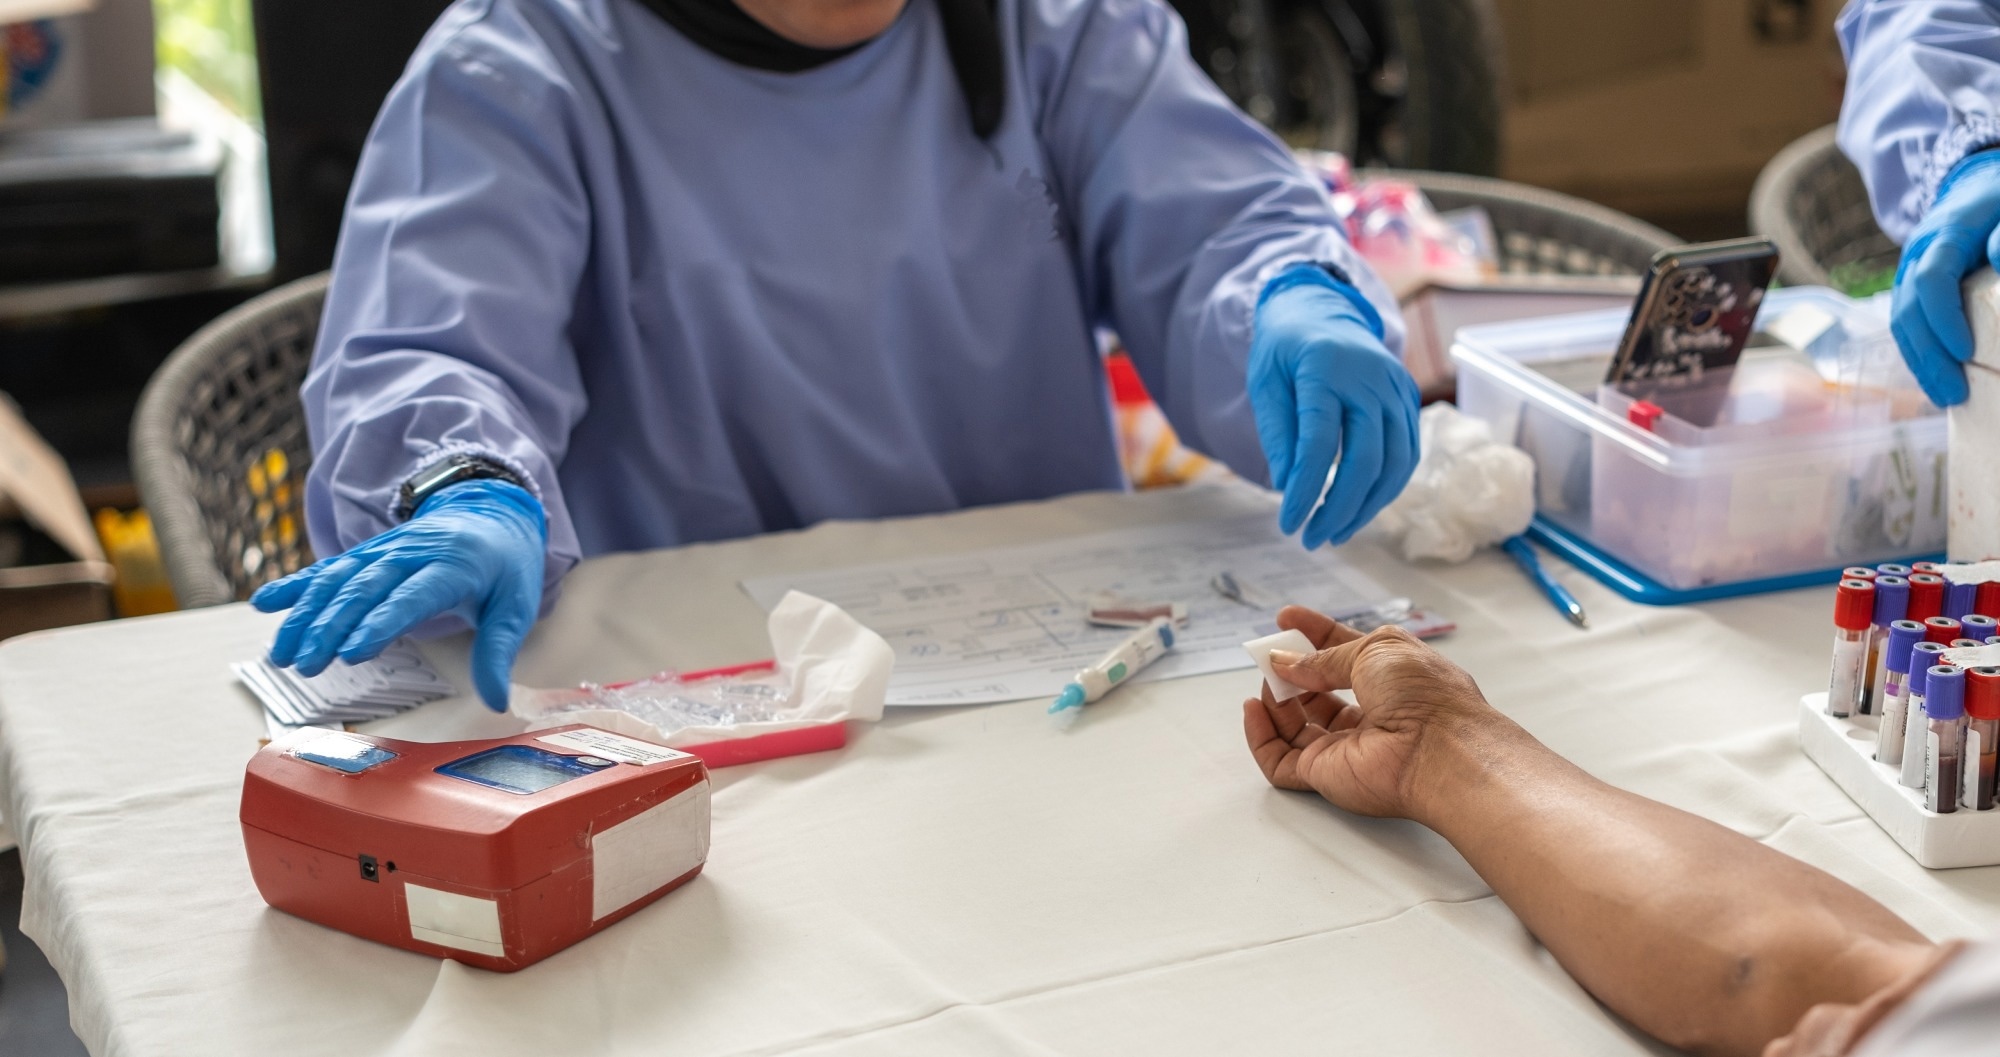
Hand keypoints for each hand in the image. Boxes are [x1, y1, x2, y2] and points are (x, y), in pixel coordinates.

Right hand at [251, 478, 545, 710]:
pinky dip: (295, 585)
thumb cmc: (506, 569)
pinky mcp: (366, 553)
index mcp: (453, 566)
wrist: (493, 514)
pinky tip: (263, 604)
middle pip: (365, 589)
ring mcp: (384, 551)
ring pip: (337, 580)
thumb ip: (498, 653)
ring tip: (281, 655)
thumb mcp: (516, 607)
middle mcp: (411, 554)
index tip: (353, 654)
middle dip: (332, 627)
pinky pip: (327, 568)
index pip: (412, 596)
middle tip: (306, 665)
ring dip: (306, 615)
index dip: (382, 623)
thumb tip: (497, 702)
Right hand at [1241, 605, 1504, 820]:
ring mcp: (1343, 747)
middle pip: (1316, 692)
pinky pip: (1278, 759)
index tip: (1285, 619)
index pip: (1342, 654)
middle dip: (1290, 670)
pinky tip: (1254, 709)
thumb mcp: (1374, 650)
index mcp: (1388, 677)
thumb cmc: (1422, 693)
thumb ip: (1324, 657)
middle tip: (1267, 653)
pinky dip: (1259, 735)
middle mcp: (1367, 713)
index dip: (1314, 635)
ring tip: (1268, 680)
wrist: (1439, 750)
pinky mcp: (1323, 775)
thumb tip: (1286, 662)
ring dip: (1275, 699)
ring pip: (1295, 725)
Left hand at [1249, 268, 1420, 548]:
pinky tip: (1359, 508)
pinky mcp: (1409, 399)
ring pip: (1394, 462)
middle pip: (1366, 458)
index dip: (1307, 489)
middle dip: (1340, 507)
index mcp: (1326, 369)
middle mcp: (1370, 379)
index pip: (1319, 443)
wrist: (1322, 308)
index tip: (1288, 524)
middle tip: (1312, 538)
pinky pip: (1406, 454)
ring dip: (1367, 507)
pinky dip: (1386, 488)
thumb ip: (1278, 433)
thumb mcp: (1266, 383)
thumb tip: (1290, 486)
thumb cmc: (1286, 349)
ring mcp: (1396, 388)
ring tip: (1335, 532)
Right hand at [1891, 149, 1999, 406]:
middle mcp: (1916, 256)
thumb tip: (1999, 259)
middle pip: (1908, 311)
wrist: (1975, 184)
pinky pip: (1906, 325)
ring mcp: (1908, 273)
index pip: (1931, 280)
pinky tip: (1936, 378)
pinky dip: (1919, 354)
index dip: (1943, 318)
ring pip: (1901, 323)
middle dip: (1928, 356)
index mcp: (1943, 234)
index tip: (1966, 351)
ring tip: (1945, 396)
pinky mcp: (1911, 288)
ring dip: (1920, 363)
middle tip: (1954, 394)